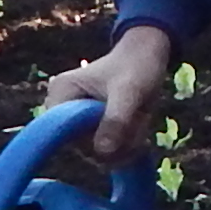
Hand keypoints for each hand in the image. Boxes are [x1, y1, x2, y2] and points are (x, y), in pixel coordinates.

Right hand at [45, 25, 178, 168]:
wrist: (150, 56)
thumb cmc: (136, 66)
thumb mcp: (128, 91)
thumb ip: (115, 120)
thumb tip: (101, 153)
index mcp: (61, 93)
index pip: (61, 134)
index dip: (91, 139)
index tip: (119, 123)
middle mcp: (63, 110)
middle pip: (83, 148)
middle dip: (116, 140)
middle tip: (136, 118)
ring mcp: (79, 122)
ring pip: (100, 154)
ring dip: (126, 143)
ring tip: (139, 118)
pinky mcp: (95, 130)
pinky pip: (110, 152)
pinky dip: (128, 144)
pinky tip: (138, 126)